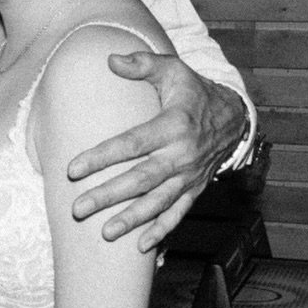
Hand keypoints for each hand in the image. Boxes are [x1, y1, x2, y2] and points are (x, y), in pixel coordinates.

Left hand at [68, 58, 245, 252]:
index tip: (73, 169)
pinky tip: (141, 247)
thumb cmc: (194, 92)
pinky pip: (177, 213)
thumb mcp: (173, 70)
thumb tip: (111, 60)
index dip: (101, 157)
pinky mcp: (195, 189)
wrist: (235, 118)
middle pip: (140, 180)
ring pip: (157, 202)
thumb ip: (142, 64)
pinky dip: (161, 231)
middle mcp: (182, 155)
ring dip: (131, 220)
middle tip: (78, 208)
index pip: (131, 144)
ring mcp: (189, 176)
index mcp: (173, 125)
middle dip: (108, 196)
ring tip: (105, 232)